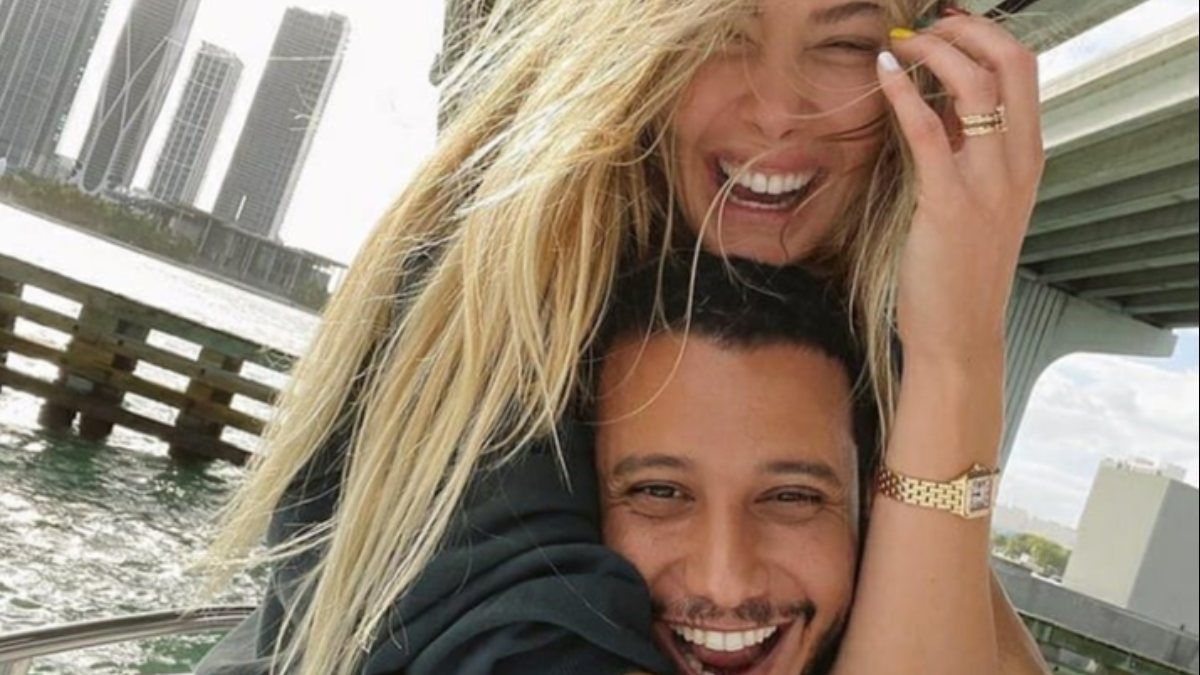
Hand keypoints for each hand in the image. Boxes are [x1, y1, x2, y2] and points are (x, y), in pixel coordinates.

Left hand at [876, 14, 1043, 363]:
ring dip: (935, 53)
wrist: (959, 332)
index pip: (1024, 70)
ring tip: (900, 45)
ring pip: (977, 85)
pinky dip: (903, 93)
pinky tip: (882, 74)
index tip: (945, 26)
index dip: (984, 36)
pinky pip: (929, 131)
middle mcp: (1018, 163)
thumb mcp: (977, 201)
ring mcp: (989, 183)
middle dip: (967, 31)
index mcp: (1028, 158)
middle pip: (1012, 62)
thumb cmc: (960, 269)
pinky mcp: (949, 203)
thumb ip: (966, 153)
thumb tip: (937, 104)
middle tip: (923, 27)